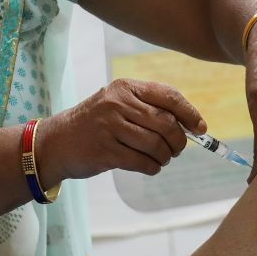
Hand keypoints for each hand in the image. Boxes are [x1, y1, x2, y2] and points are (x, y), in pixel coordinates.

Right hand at [36, 79, 205, 183]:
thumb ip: (148, 108)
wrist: (56, 142)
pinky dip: (153, 167)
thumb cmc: (95, 124)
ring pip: (156, 145)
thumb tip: (190, 125)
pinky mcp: (105, 152)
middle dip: (178, 141)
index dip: (190, 113)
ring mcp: (110, 128)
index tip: (200, 128)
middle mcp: (117, 104)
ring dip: (164, 157)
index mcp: (125, 88)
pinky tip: (150, 167)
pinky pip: (142, 162)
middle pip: (166, 123)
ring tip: (161, 159)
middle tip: (176, 150)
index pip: (168, 96)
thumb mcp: (117, 104)